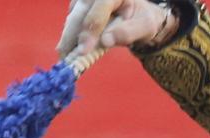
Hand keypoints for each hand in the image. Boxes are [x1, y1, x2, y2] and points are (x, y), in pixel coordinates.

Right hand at [56, 0, 175, 57]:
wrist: (137, 15)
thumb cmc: (141, 20)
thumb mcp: (144, 26)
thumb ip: (127, 32)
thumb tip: (106, 41)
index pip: (100, 8)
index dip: (91, 29)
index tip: (84, 50)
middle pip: (79, 13)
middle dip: (71, 36)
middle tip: (66, 58)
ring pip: (72, 18)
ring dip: (68, 39)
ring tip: (65, 58)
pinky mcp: (77, 7)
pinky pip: (71, 23)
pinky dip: (69, 39)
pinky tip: (69, 52)